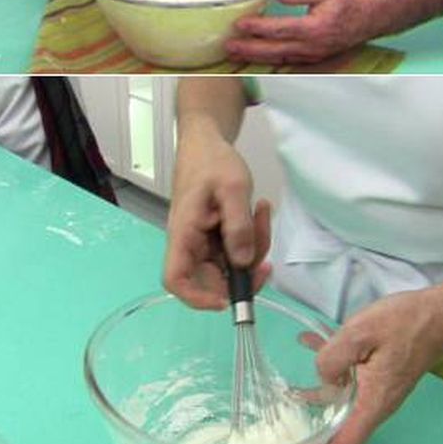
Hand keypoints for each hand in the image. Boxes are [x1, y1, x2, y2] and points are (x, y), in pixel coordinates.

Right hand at [163, 125, 271, 309]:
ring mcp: (205, 241)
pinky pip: (238, 248)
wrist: (206, 144)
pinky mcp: (218, 235)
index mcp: (184, 234)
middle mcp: (191, 244)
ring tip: (261, 212)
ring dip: (254, 246)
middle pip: (214, 277)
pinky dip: (253, 236)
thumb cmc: (212, 162)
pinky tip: (258, 212)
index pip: (177, 280)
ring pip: (232, 263)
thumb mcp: (232, 188)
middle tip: (265, 253)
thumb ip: (238, 225)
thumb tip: (243, 261)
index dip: (197, 298)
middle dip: (245, 270)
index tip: (227, 300)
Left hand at [226, 0, 383, 64]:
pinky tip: (258, 59)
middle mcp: (312, 46)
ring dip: (256, 58)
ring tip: (236, 55)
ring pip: (279, 59)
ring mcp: (313, 55)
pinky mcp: (314, 58)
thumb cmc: (350, 2)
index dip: (257, 28)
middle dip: (249, 50)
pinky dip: (271, 61)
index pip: (279, 29)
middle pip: (274, 50)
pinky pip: (288, 62)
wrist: (371, 19)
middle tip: (228, 48)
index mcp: (314, 28)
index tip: (239, 25)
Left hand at [287, 288, 442, 443]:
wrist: (441, 315)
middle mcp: (378, 407)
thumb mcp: (360, 332)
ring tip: (292, 422)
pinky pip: (351, 395)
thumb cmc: (405, 322)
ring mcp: (380, 395)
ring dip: (320, 426)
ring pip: (345, 420)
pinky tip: (312, 351)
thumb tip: (322, 379)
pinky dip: (329, 387)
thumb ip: (331, 357)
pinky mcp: (381, 381)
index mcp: (373, 402)